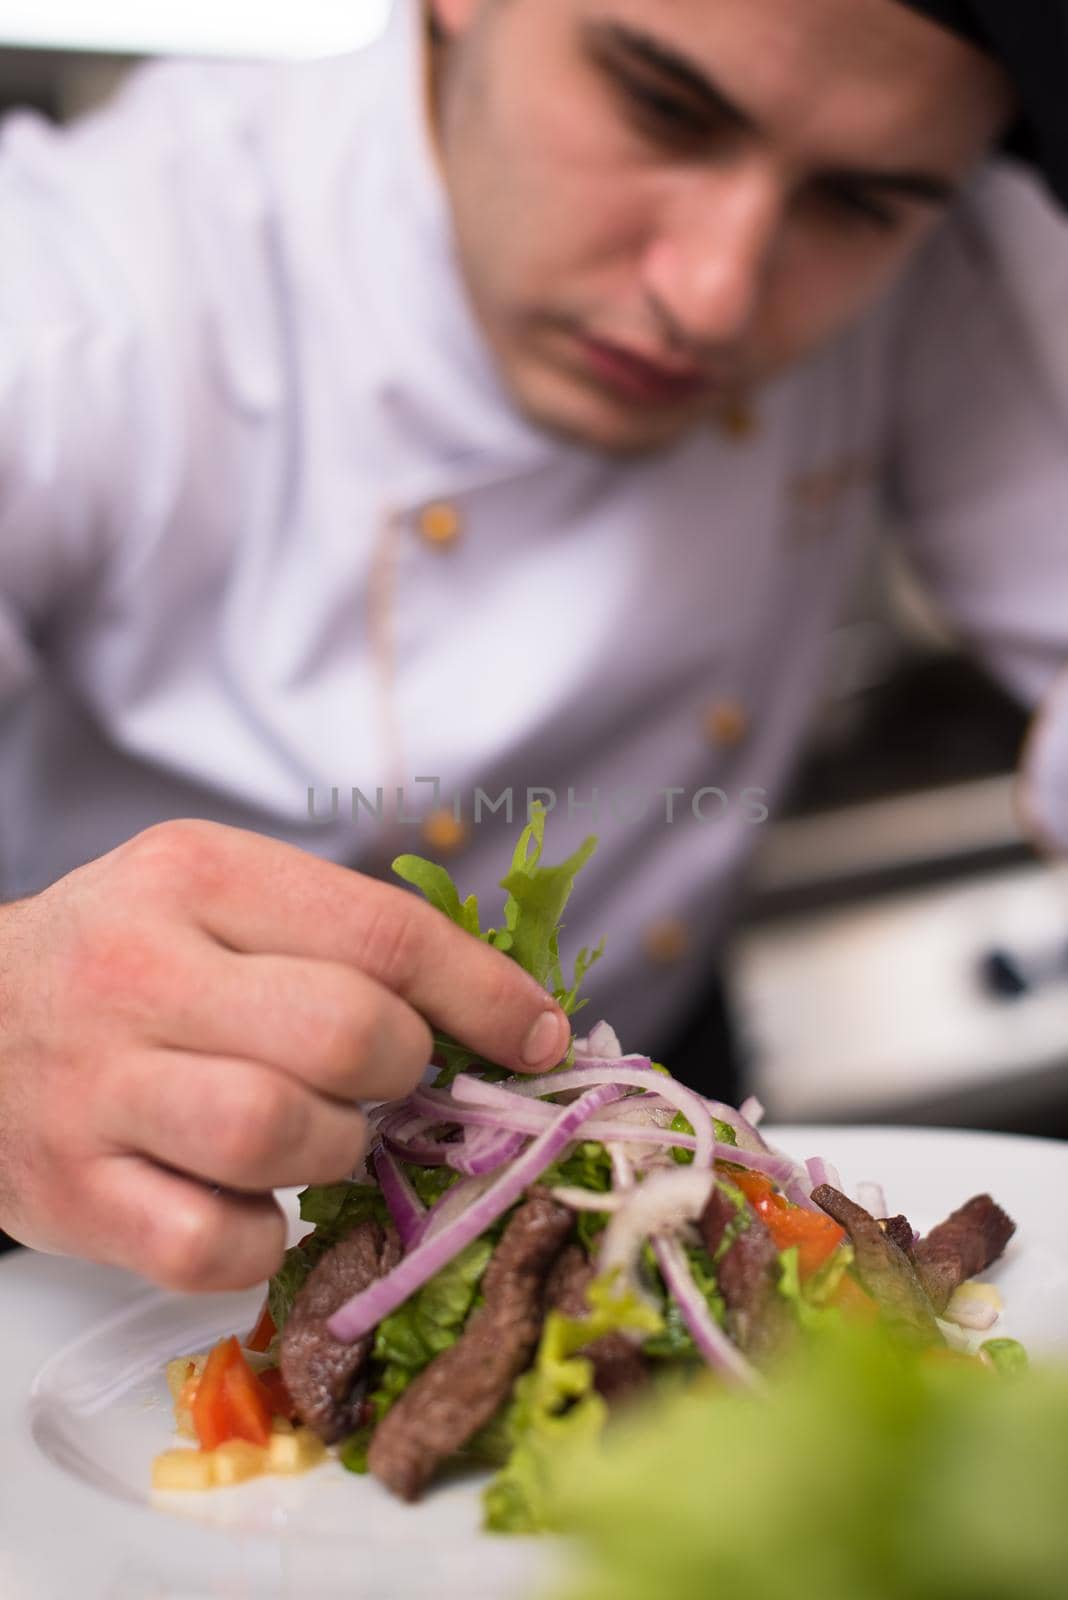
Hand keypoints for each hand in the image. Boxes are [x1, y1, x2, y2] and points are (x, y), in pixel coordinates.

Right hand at [0, 820, 568, 1291]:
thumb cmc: (122, 961)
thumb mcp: (214, 897)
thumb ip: (338, 936)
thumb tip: (502, 1008)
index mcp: (197, 875)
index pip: (383, 931)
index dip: (485, 993)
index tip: (538, 1034)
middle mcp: (143, 972)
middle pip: (347, 1034)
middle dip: (404, 1072)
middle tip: (389, 1082)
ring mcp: (100, 1088)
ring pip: (283, 1134)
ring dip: (338, 1152)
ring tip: (316, 1135)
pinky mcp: (74, 1196)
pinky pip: (216, 1245)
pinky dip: (262, 1238)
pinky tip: (249, 1200)